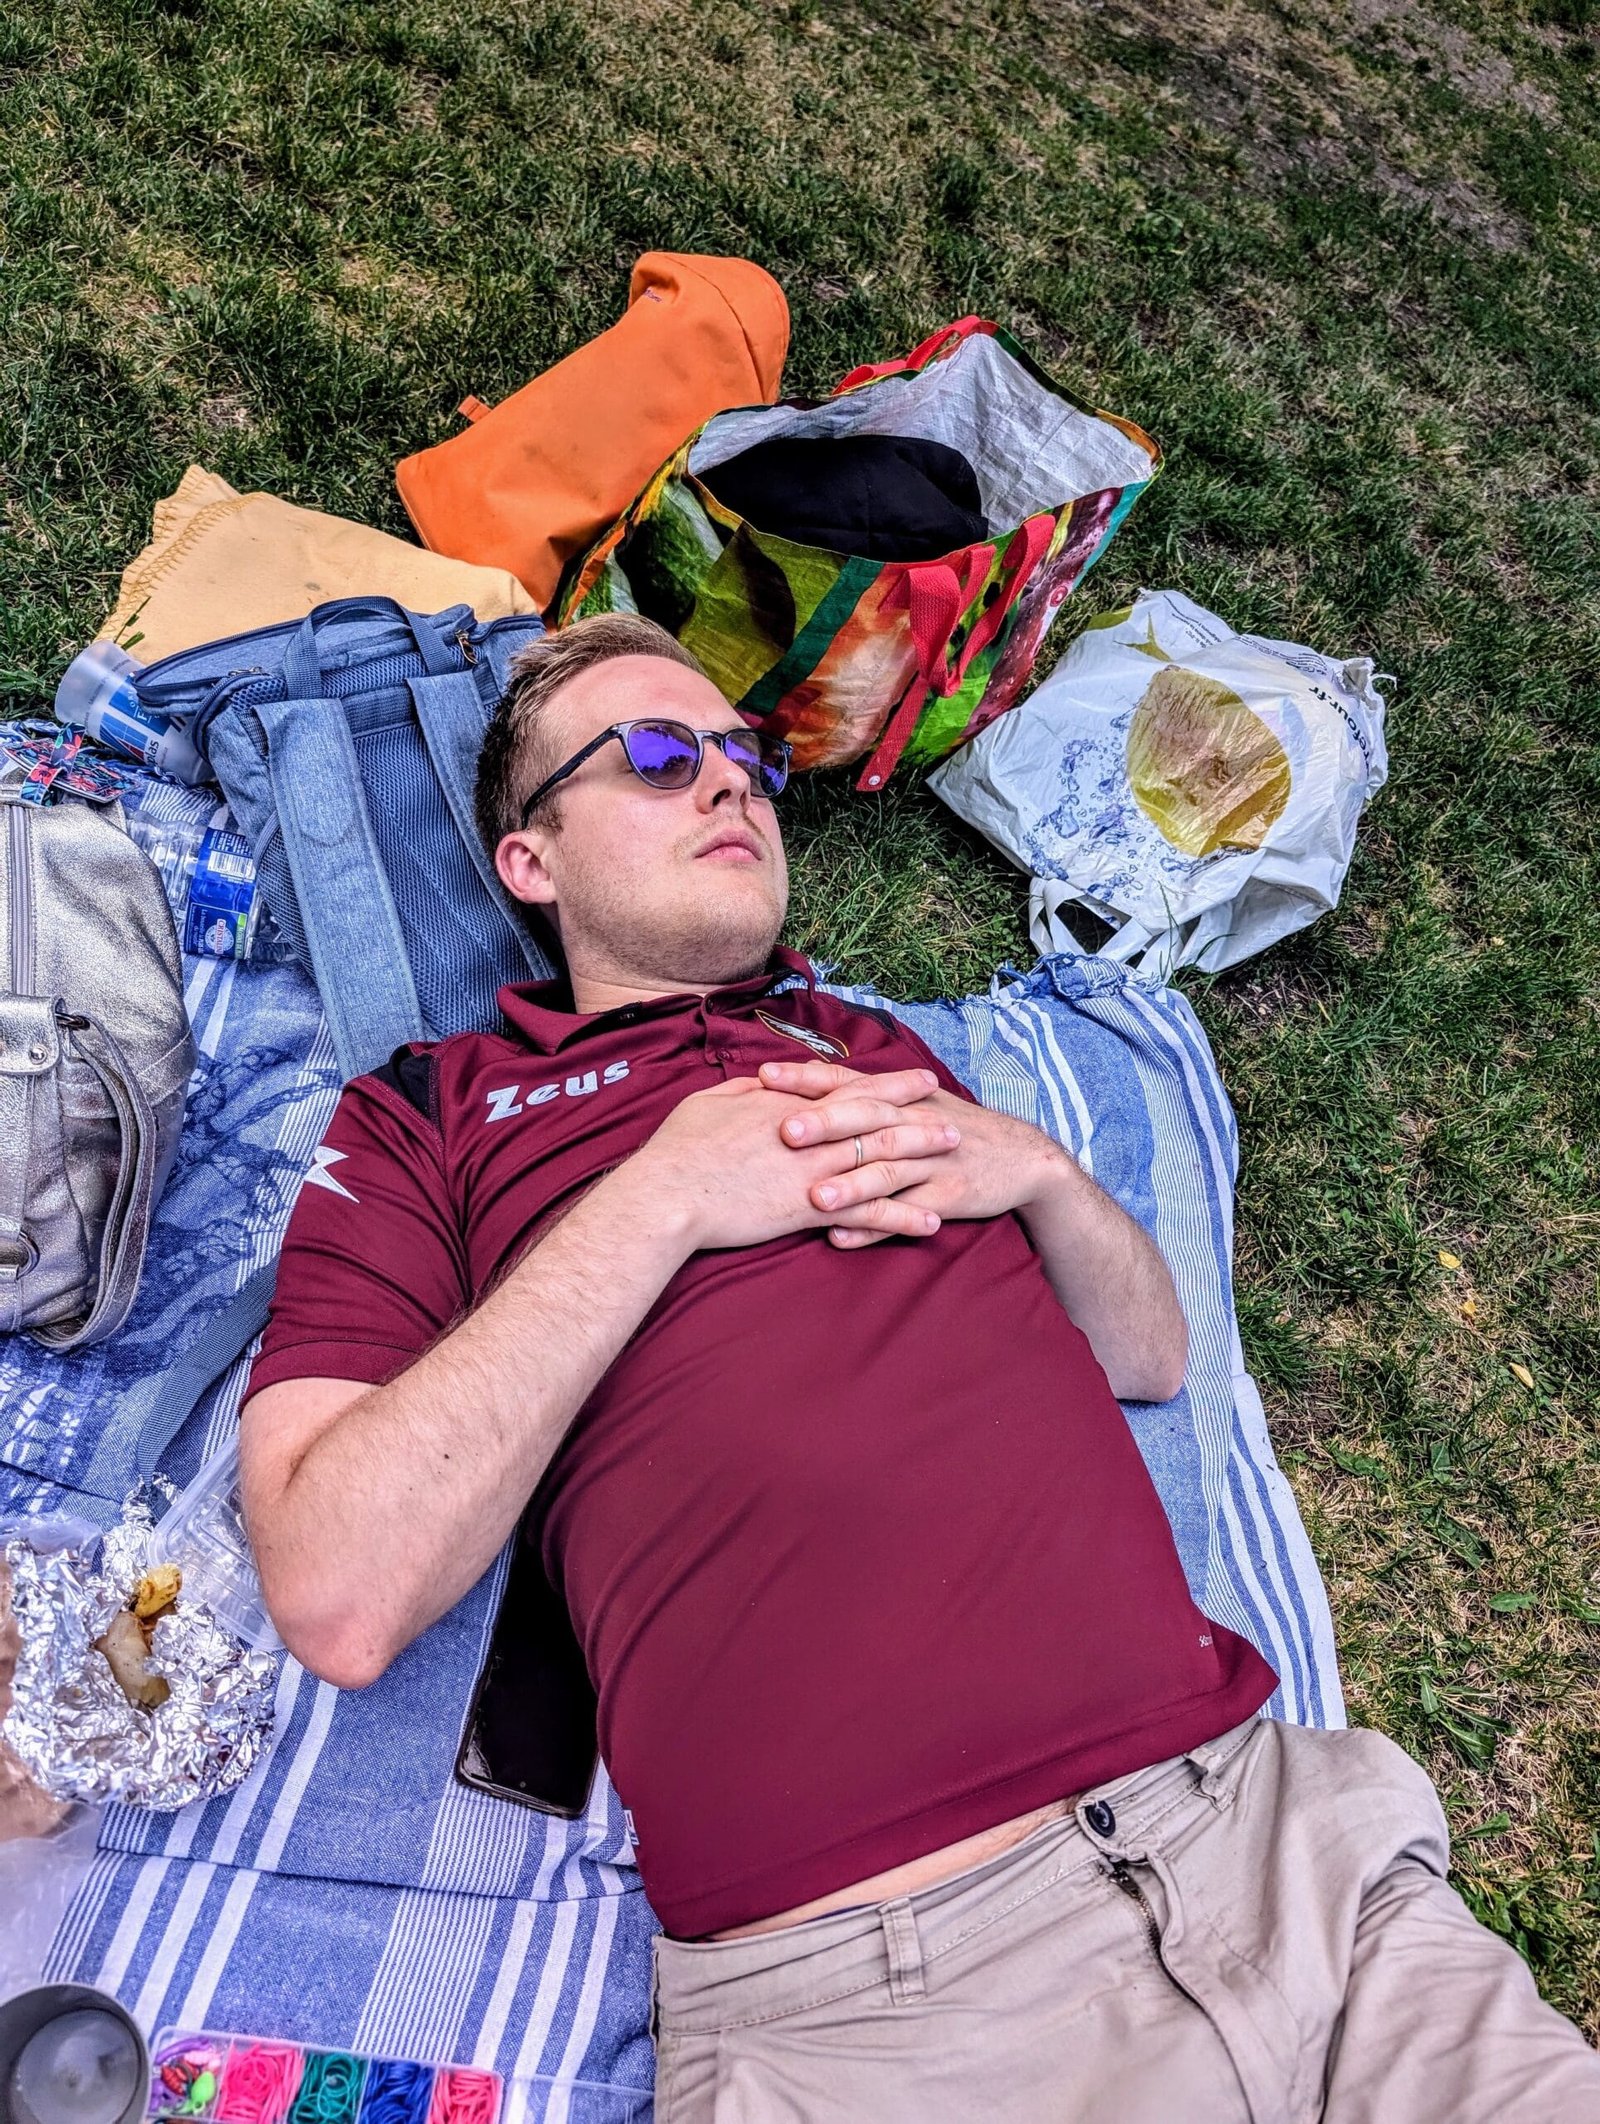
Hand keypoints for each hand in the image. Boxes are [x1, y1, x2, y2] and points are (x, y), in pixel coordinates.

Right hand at [618, 1070, 960, 1252]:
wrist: (667, 1193)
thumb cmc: (678, 1150)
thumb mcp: (709, 1104)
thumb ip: (743, 1092)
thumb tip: (762, 1083)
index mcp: (787, 1104)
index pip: (851, 1089)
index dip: (891, 1084)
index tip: (921, 1079)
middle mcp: (810, 1132)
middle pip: (877, 1119)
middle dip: (921, 1119)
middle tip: (956, 1120)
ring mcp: (814, 1169)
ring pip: (882, 1160)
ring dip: (923, 1161)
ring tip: (955, 1162)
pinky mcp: (811, 1207)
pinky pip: (870, 1213)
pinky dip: (903, 1216)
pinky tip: (931, 1222)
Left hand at [761, 1059, 1065, 1246]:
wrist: (1020, 1157)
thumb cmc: (950, 1129)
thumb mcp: (914, 1104)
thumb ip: (862, 1097)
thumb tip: (802, 1085)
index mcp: (898, 1098)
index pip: (846, 1082)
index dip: (806, 1079)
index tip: (763, 1078)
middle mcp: (913, 1124)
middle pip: (866, 1121)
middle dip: (826, 1125)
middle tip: (784, 1132)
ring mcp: (932, 1162)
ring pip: (887, 1171)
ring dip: (850, 1186)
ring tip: (813, 1199)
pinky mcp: (948, 1197)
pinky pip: (906, 1214)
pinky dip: (874, 1227)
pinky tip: (841, 1239)